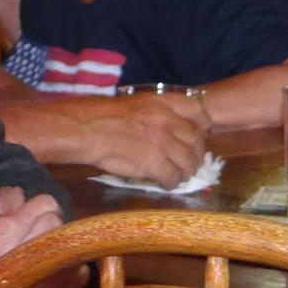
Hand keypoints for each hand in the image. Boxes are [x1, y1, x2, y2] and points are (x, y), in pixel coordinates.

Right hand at [93, 94, 209, 187]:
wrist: (84, 130)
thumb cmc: (99, 115)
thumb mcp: (133, 103)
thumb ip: (153, 112)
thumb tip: (164, 125)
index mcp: (161, 103)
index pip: (197, 111)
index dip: (202, 125)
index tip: (200, 133)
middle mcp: (167, 121)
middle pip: (196, 140)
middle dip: (196, 153)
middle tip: (190, 161)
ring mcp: (163, 143)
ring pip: (188, 161)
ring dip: (187, 171)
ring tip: (180, 175)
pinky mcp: (154, 164)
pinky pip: (173, 176)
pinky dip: (172, 182)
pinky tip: (166, 184)